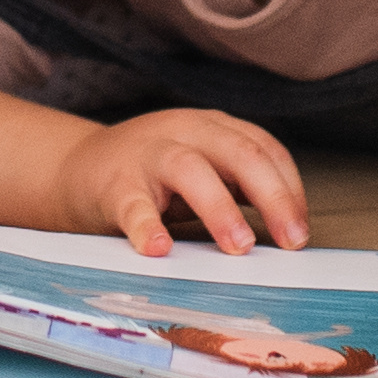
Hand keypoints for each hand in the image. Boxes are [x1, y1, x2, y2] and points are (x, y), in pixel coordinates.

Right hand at [56, 109, 309, 257]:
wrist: (75, 169)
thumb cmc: (152, 176)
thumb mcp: (202, 167)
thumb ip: (238, 187)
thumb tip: (290, 231)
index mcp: (214, 127)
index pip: (265, 149)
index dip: (290, 190)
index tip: (302, 233)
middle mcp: (185, 131)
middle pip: (239, 153)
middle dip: (272, 197)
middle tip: (291, 242)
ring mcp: (148, 154)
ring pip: (190, 169)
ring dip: (220, 208)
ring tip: (239, 245)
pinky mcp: (115, 184)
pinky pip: (134, 205)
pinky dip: (148, 227)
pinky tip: (160, 249)